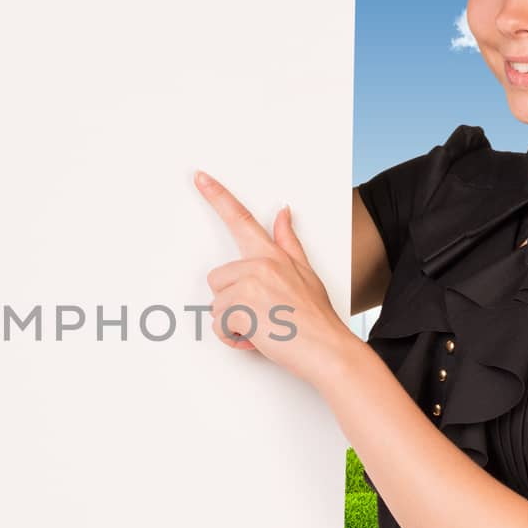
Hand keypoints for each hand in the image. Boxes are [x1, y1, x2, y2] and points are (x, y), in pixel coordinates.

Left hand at [195, 168, 347, 384]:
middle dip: (232, 302)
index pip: (240, 219)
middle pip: (217, 279)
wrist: (328, 350)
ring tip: (262, 328)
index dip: (217, 196)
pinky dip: (233, 337)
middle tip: (261, 315)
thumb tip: (282, 212)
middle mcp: (259, 264)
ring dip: (233, 323)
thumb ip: (288, 242)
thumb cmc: (316, 318)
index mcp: (271, 255)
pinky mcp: (240, 306)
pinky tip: (256, 338)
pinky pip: (218, 324)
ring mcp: (249, 284)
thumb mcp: (306, 272)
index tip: (200, 178)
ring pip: (216, 305)